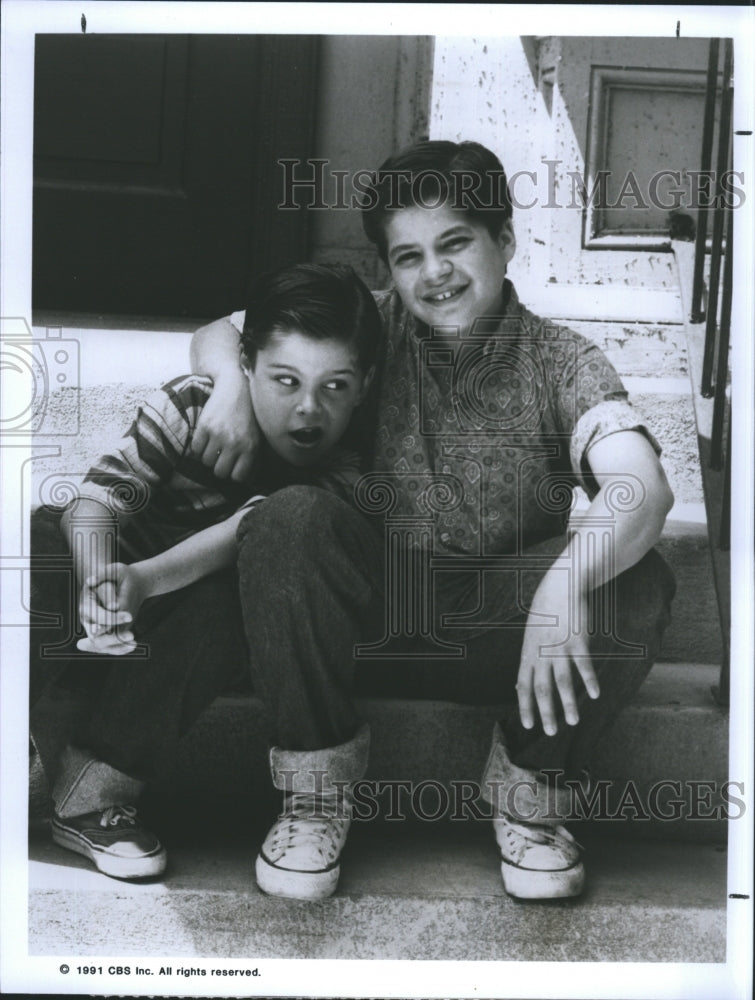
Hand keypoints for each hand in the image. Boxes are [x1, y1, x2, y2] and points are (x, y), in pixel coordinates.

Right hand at [77, 562, 148, 655]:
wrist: (123, 582)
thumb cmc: (118, 576)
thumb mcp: (114, 571)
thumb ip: (104, 578)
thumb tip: (104, 597)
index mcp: (86, 604)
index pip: (97, 616)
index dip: (112, 618)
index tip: (130, 615)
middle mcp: (88, 619)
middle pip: (95, 636)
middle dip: (113, 637)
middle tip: (132, 635)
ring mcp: (95, 628)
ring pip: (101, 645)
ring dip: (117, 646)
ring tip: (134, 642)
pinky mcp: (105, 633)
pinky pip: (108, 647)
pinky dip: (120, 648)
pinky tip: (133, 645)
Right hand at [191, 370, 258, 480]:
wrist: (236, 387)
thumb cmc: (247, 416)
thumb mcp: (256, 437)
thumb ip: (251, 458)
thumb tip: (244, 482)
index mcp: (251, 448)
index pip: (237, 477)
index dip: (232, 474)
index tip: (231, 467)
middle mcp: (235, 443)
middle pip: (219, 472)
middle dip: (218, 467)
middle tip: (220, 457)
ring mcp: (219, 434)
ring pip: (206, 461)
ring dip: (208, 456)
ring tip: (213, 446)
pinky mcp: (205, 425)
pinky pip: (196, 448)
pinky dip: (198, 446)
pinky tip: (205, 438)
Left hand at [516, 568, 599, 735]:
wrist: (560, 587)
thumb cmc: (546, 614)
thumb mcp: (531, 637)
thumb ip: (528, 662)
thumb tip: (518, 684)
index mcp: (529, 653)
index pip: (523, 685)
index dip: (525, 706)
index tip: (528, 725)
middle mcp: (542, 653)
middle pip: (542, 688)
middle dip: (545, 712)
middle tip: (549, 732)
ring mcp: (559, 647)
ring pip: (562, 681)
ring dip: (568, 704)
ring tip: (573, 722)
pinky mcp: (577, 641)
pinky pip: (583, 665)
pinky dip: (589, 681)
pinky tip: (594, 695)